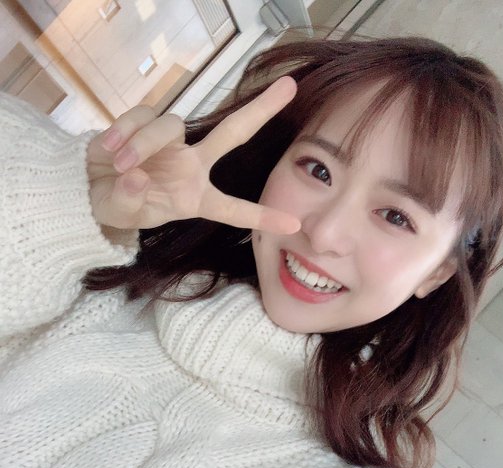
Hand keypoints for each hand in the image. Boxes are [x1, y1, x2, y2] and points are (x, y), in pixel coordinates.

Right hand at [86, 76, 300, 233]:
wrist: (88, 186)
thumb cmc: (115, 205)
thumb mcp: (123, 214)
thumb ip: (130, 200)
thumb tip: (136, 175)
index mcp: (196, 198)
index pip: (233, 208)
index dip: (262, 217)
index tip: (294, 224)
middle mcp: (192, 166)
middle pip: (232, 133)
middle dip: (260, 110)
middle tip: (289, 87)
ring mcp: (171, 142)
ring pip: (171, 125)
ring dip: (142, 144)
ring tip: (118, 166)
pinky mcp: (145, 122)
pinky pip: (142, 117)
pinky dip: (124, 132)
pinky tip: (109, 151)